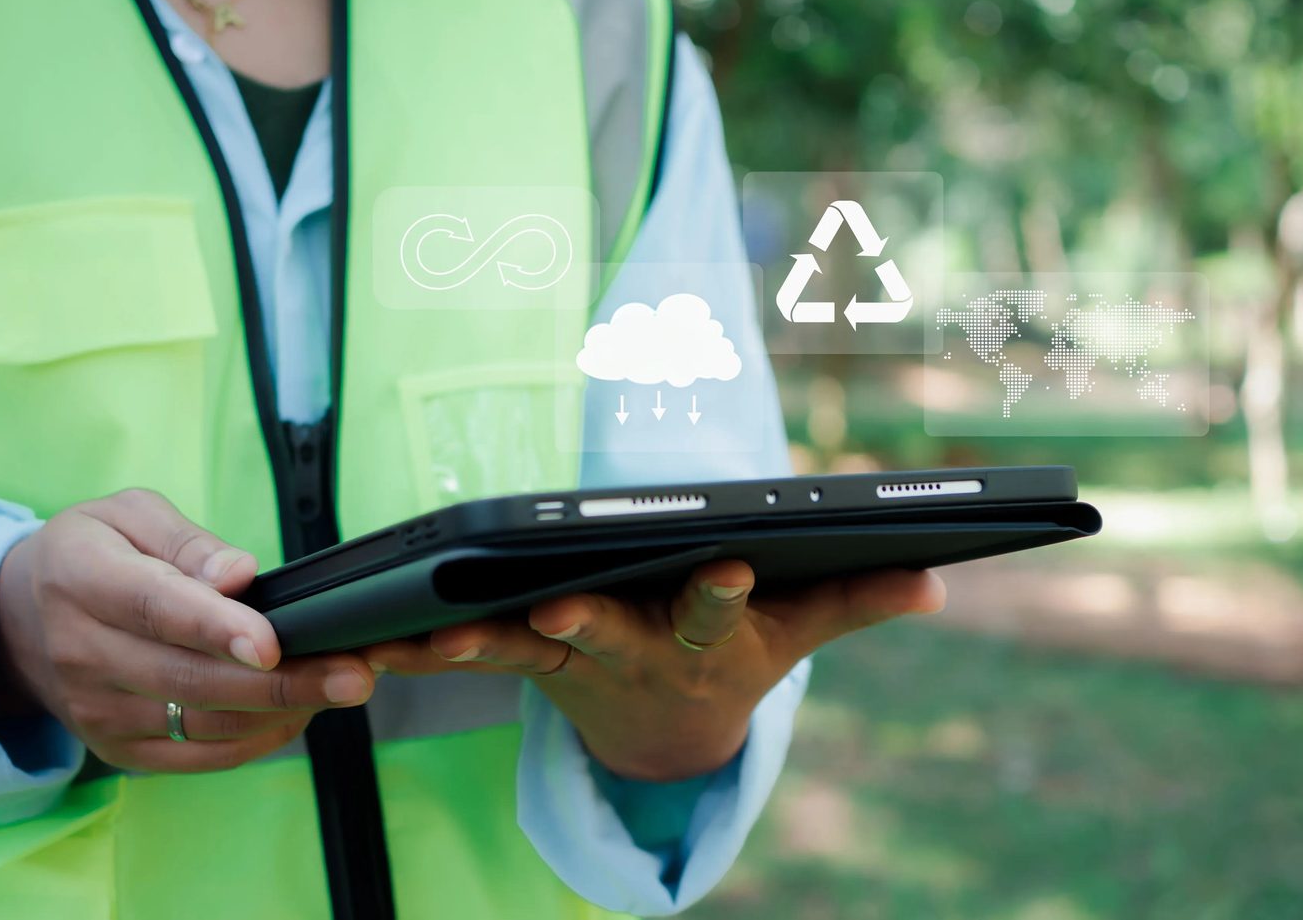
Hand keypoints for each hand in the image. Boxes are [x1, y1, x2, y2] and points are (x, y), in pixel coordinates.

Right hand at [0, 489, 375, 772]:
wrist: (24, 618)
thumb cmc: (94, 556)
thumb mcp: (128, 516)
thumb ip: (187, 541)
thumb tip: (238, 574)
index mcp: (85, 581)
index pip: (158, 609)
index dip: (219, 628)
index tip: (272, 642)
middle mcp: (85, 653)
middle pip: (192, 678)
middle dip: (282, 681)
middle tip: (352, 673)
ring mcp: (99, 710)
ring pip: (202, 723)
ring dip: (281, 711)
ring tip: (342, 688)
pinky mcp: (120, 748)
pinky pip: (197, 756)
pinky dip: (256, 739)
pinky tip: (300, 713)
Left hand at [362, 561, 944, 781]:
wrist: (669, 732)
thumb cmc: (737, 657)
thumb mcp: (799, 632)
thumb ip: (859, 601)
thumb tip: (937, 581)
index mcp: (702, 635)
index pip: (716, 610)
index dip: (723, 593)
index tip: (733, 569)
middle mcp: (636, 648)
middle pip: (609, 633)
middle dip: (584, 624)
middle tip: (554, 612)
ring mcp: (576, 658)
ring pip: (520, 648)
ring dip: (470, 645)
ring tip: (424, 636)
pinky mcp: (526, 660)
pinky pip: (466, 654)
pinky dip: (416, 652)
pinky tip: (365, 644)